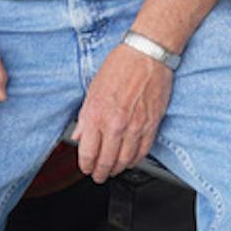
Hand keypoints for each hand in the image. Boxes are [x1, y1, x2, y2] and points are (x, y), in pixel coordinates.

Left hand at [74, 41, 173, 182]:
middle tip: (98, 176)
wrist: (147, 54)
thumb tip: (79, 135)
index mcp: (97, 115)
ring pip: (125, 160)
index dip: (86, 165)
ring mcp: (135, 126)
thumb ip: (85, 117)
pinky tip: (130, 160)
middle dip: (100, 173)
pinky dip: (135, 160)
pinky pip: (143, 151)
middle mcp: (116, 124)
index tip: (86, 168)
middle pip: (107, 161)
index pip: (88, 152)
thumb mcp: (93, 89)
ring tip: (113, 170)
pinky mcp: (152, 124)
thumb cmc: (120, 66)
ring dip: (118, 169)